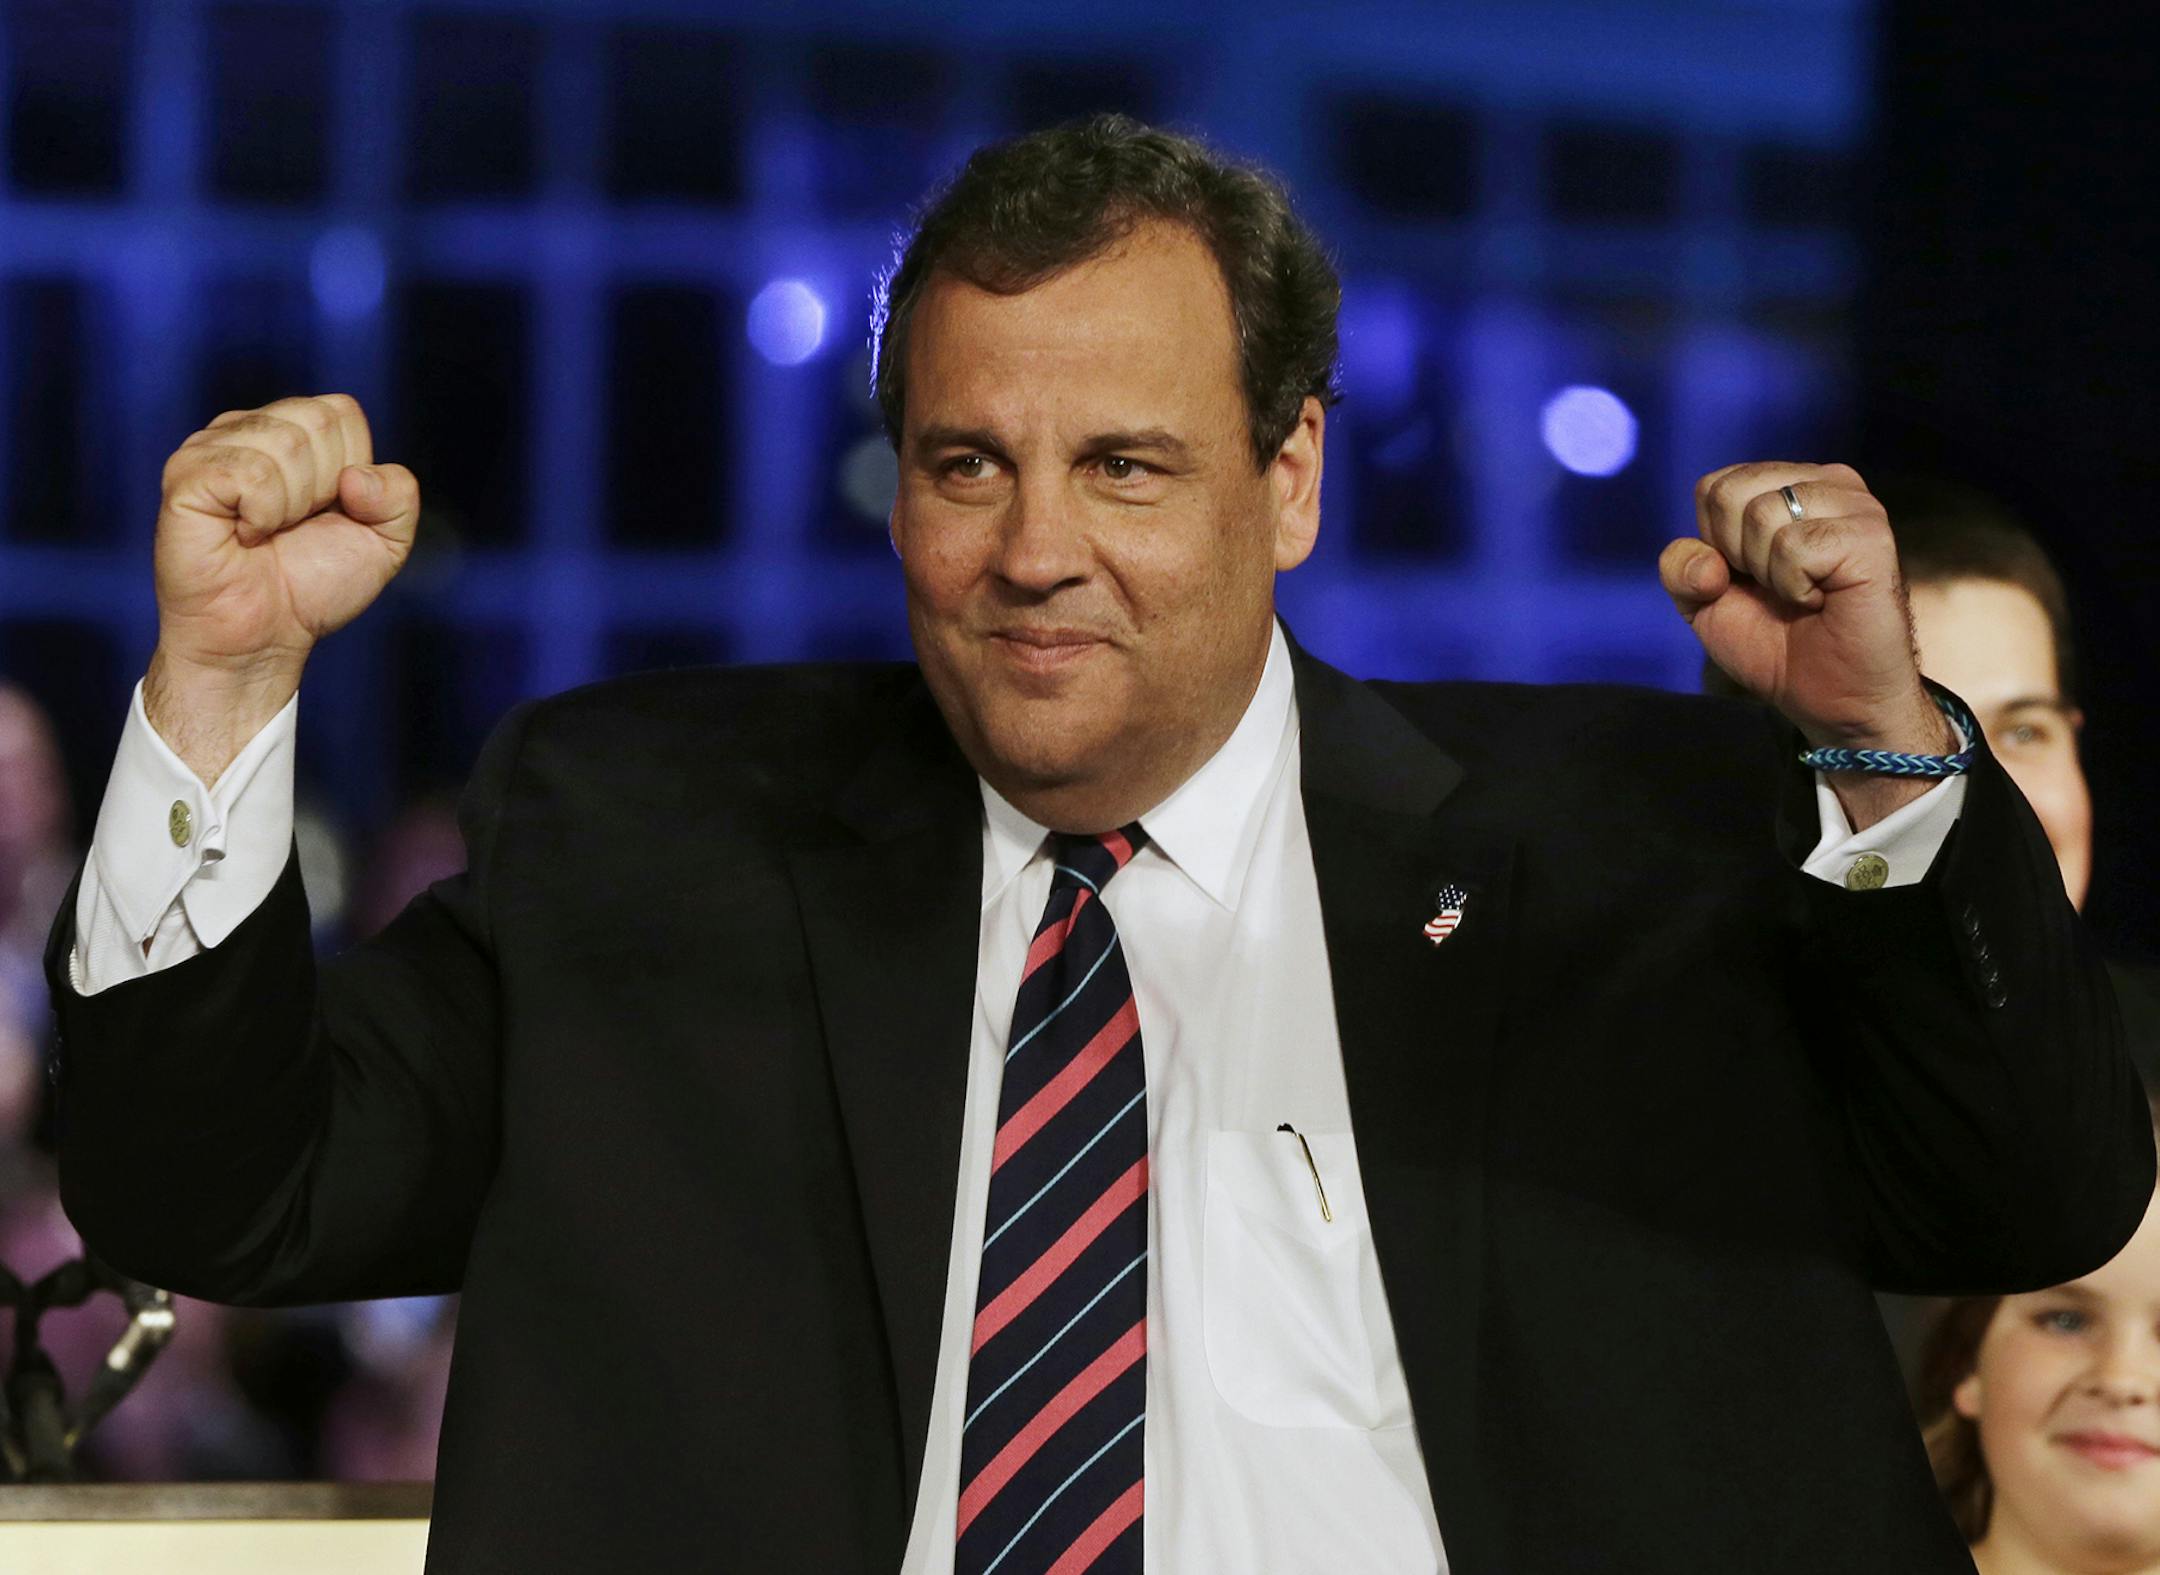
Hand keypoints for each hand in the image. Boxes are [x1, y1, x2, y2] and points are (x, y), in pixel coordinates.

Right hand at [148, 394, 418, 782]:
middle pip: (316, 422)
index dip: (352, 470)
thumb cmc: (313, 585)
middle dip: (324, 488)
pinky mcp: (186, 476)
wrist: (265, 636)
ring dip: (292, 505)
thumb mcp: (385, 542)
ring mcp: (210, 448)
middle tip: (293, 527)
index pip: (341, 412)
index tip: (328, 512)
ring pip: (285, 444)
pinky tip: (243, 535)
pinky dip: (263, 514)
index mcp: (291, 432)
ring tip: (266, 533)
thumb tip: (356, 476)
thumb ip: (400, 497)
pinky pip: (250, 473)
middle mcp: (247, 430)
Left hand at [1659, 462, 1954, 828]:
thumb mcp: (1703, 603)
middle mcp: (1826, 482)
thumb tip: (1708, 562)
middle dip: (1735, 557)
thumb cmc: (1775, 645)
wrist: (1830, 698)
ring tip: (1805, 595)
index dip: (1714, 545)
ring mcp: (1854, 505)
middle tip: (1780, 588)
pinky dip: (1794, 586)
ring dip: (1769, 575)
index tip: (1750, 579)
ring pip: (1761, 516)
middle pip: (1729, 493)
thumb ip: (1680, 567)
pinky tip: (1824, 600)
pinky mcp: (1871, 535)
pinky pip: (1793, 546)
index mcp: (1789, 485)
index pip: (1713, 486)